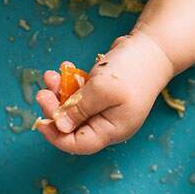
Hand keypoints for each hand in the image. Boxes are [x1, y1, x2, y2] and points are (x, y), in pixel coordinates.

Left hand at [35, 30, 174, 154]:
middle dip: (55, 110)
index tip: (40, 121)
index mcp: (112, 130)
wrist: (154, 48)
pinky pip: (81, 94)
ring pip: (74, 108)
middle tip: (42, 93)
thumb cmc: (132, 70)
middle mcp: (108, 123)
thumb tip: (59, 126)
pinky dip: (70, 84)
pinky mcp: (104, 93)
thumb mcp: (102, 89)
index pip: (79, 145)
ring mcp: (106, 108)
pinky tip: (65, 68)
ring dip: (59, 93)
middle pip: (74, 126)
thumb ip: (79, 109)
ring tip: (50, 76)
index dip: (56, 136)